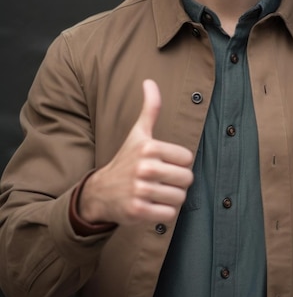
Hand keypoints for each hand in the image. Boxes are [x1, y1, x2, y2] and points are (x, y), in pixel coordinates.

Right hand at [78, 79, 193, 225]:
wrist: (101, 191)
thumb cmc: (126, 160)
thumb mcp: (138, 133)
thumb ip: (150, 108)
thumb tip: (149, 81)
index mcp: (148, 147)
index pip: (187, 158)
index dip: (179, 163)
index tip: (164, 164)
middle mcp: (144, 168)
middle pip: (186, 179)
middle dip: (178, 182)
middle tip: (162, 180)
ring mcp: (140, 190)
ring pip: (179, 198)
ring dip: (171, 198)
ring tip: (157, 193)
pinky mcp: (138, 211)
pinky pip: (169, 214)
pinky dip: (164, 213)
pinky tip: (151, 205)